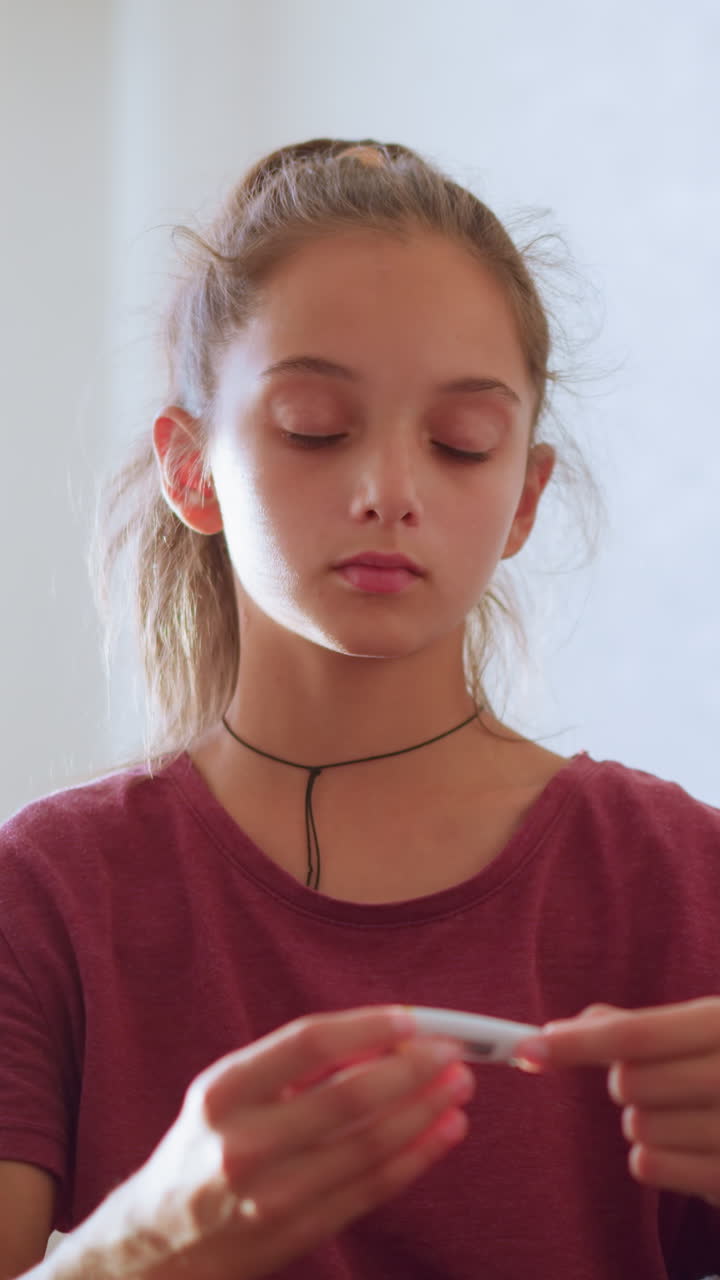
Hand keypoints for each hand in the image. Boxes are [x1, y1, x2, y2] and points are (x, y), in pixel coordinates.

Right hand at [121, 1006, 473, 1279]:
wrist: (159, 1243)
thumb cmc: (208, 1147)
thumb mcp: (229, 1093)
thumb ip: (295, 1068)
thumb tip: (385, 1040)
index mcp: (224, 1091)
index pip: (308, 1043)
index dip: (366, 1027)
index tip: (412, 1018)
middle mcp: (243, 1143)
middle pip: (349, 1096)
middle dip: (413, 1070)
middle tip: (453, 1052)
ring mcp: (272, 1196)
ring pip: (370, 1146)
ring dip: (425, 1112)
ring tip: (458, 1087)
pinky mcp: (298, 1234)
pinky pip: (373, 1190)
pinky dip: (416, 1157)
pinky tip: (443, 1132)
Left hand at [512, 997, 719, 1207]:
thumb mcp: (710, 1028)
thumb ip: (648, 1024)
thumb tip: (577, 1022)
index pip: (639, 1032)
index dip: (578, 1040)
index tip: (529, 1047)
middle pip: (630, 1082)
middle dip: (626, 1079)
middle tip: (660, 1078)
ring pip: (637, 1127)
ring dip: (643, 1120)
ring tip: (684, 1112)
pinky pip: (651, 1166)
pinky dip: (654, 1156)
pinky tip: (687, 1144)